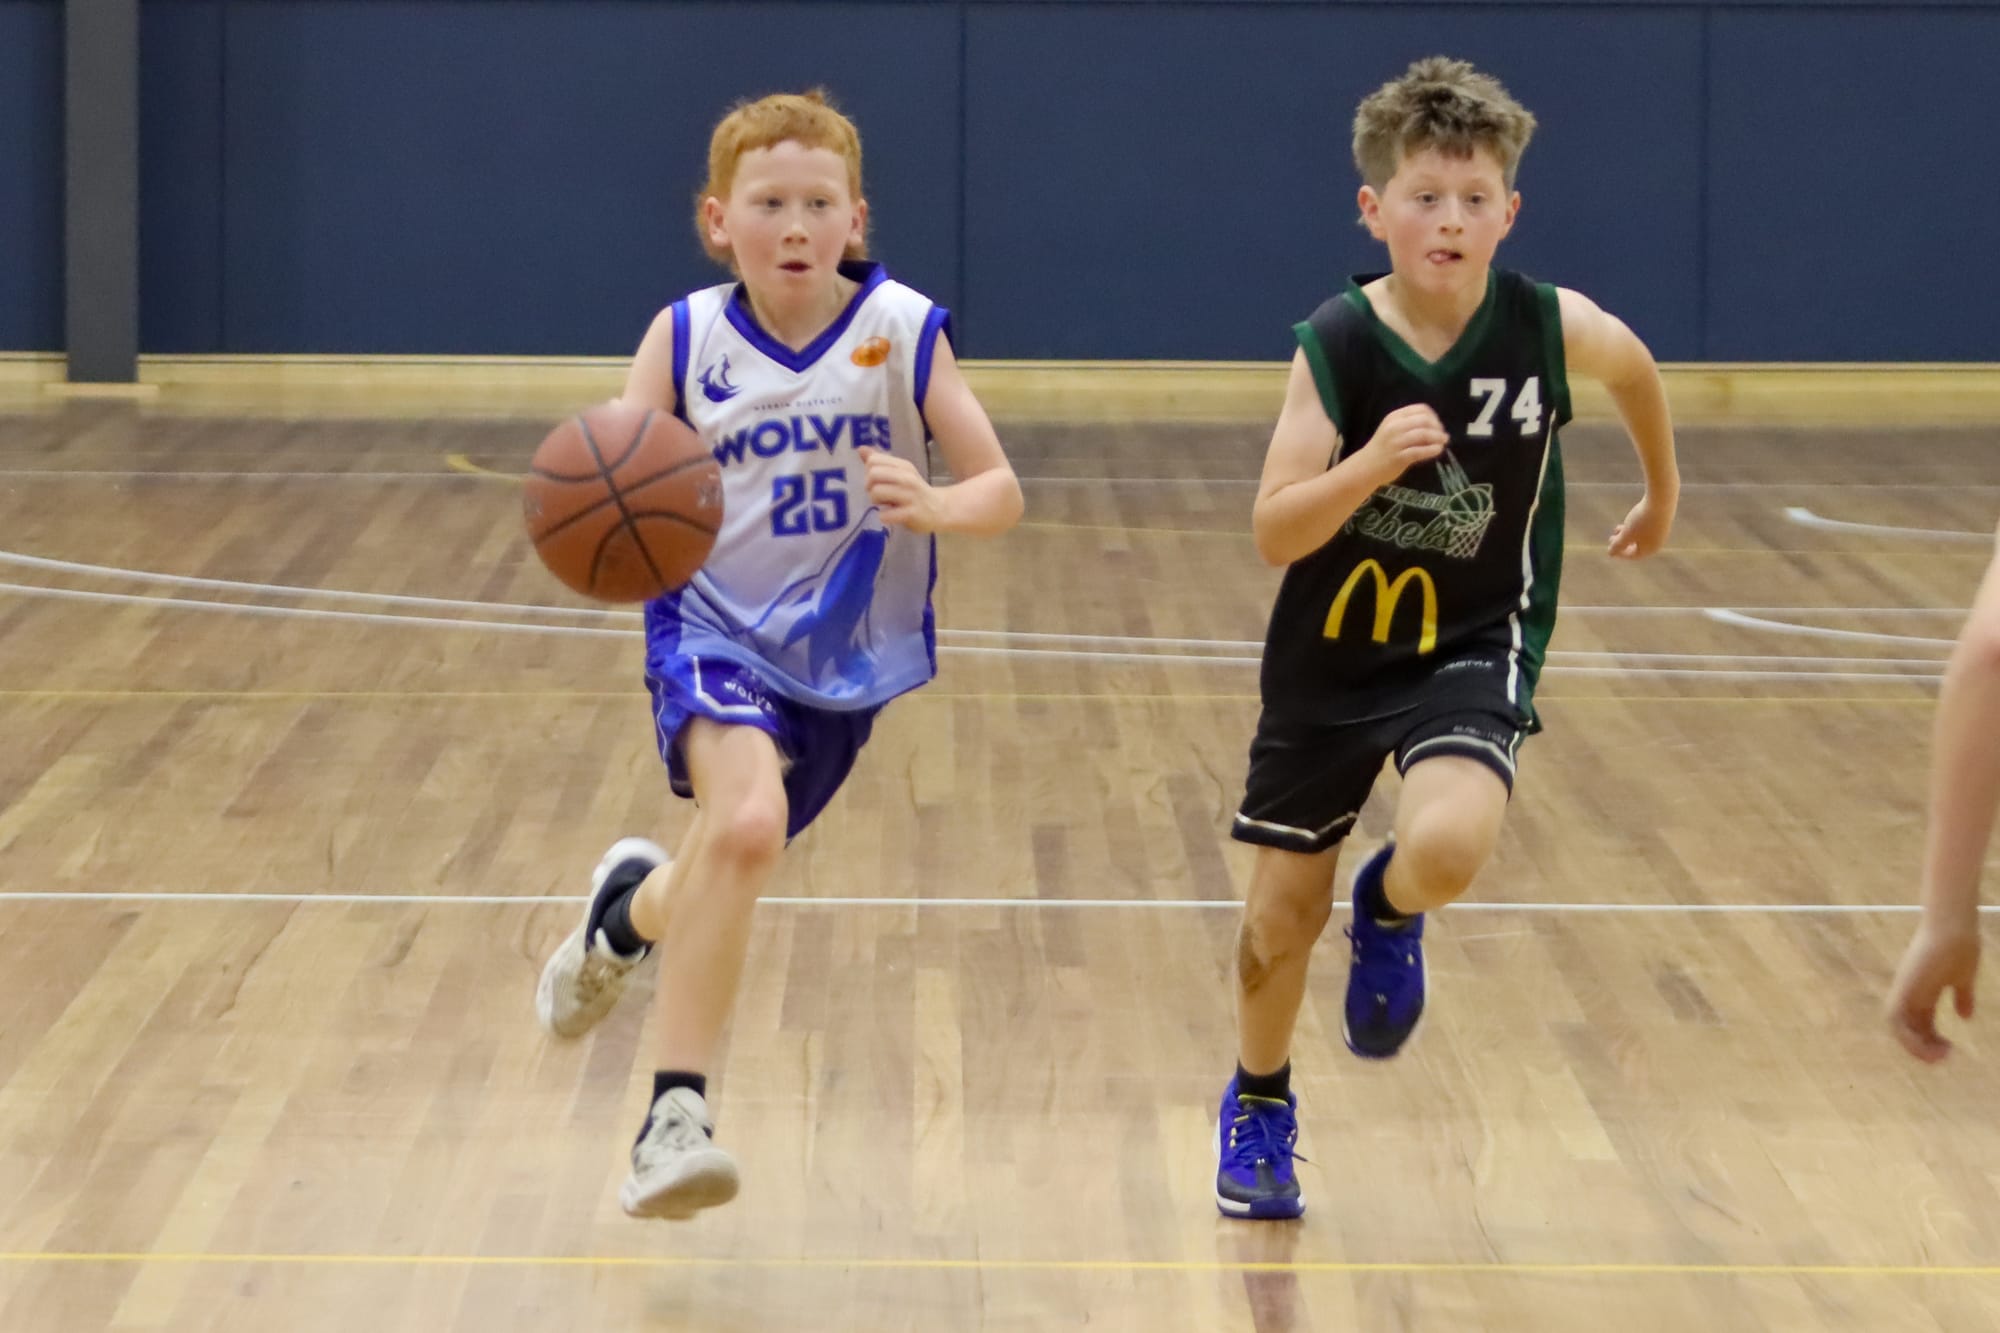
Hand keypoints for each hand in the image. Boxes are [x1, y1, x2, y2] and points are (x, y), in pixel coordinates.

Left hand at [858, 447, 942, 532]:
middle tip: (879, 495)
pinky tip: (891, 516)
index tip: (877, 482)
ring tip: (886, 505)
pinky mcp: (911, 513)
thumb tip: (860, 449)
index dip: (869, 472)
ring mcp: (910, 495)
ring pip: (876, 492)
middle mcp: (907, 478)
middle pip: (873, 474)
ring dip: (876, 502)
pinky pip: (886, 514)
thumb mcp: (900, 474)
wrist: (940, 510)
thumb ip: (880, 463)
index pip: (873, 460)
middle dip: (869, 487)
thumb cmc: (914, 491)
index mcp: (903, 466)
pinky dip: (884, 516)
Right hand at [1355, 405, 1449, 483]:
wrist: (1365, 467)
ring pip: (1423, 434)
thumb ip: (1409, 425)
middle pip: (1424, 420)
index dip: (1433, 416)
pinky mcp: (1399, 457)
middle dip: (1437, 427)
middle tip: (1442, 435)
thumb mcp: (1392, 430)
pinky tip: (1438, 450)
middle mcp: (1394, 427)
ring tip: (1443, 442)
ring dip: (1438, 438)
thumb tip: (1435, 426)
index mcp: (1394, 417)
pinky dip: (1432, 449)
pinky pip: (1420, 451)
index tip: (1438, 425)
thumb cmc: (1382, 448)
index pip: (1420, 409)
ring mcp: (1396, 442)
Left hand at [1608, 492, 1674, 558]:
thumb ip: (1618, 545)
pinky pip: (1647, 528)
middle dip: (1622, 543)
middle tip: (1611, 538)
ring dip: (1627, 534)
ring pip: (1641, 537)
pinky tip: (1630, 519)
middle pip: (1637, 547)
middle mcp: (1658, 542)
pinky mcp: (1663, 520)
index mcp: (1651, 549)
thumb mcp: (1626, 534)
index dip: (1619, 553)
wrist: (1661, 500)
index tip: (1609, 546)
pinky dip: (1636, 527)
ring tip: (1617, 527)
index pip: (1633, 555)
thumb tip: (1610, 553)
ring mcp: (1662, 531)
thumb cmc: (1641, 520)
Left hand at [1886, 919, 1979, 1061]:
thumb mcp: (1963, 978)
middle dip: (1922, 1046)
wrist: (1954, 928)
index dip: (1930, 1039)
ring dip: (1915, 1045)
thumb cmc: (1961, 947)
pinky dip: (1907, 1035)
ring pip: (1897, 1026)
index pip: (1919, 1021)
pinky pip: (1895, 1018)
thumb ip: (1962, 996)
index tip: (1948, 1050)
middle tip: (1943, 1059)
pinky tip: (1931, 1045)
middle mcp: (1909, 991)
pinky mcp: (1903, 987)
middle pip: (1907, 1027)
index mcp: (1923, 990)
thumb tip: (1965, 1016)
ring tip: (1940, 1056)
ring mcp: (1904, 989)